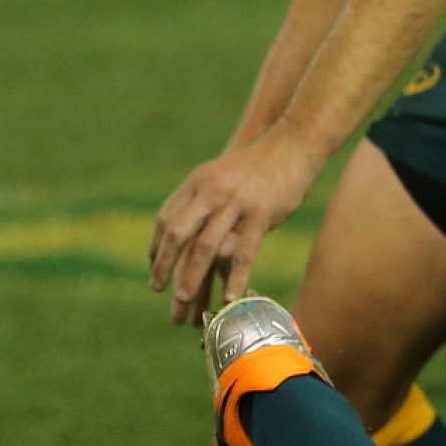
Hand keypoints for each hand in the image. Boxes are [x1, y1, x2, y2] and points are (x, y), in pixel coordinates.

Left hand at [149, 128, 325, 325]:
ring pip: (205, 246)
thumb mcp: (217, 176)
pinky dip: (235, 277)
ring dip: (191, 276)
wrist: (291, 145)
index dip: (157, 247)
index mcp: (195, 184)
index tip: (154, 270)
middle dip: (164, 264)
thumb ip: (199, 200)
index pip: (165, 219)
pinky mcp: (261, 215)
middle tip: (157, 289)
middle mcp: (209, 192)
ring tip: (183, 300)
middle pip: (177, 233)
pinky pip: (244, 252)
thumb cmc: (254, 168)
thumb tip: (182, 230)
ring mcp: (234, 203)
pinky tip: (229, 298)